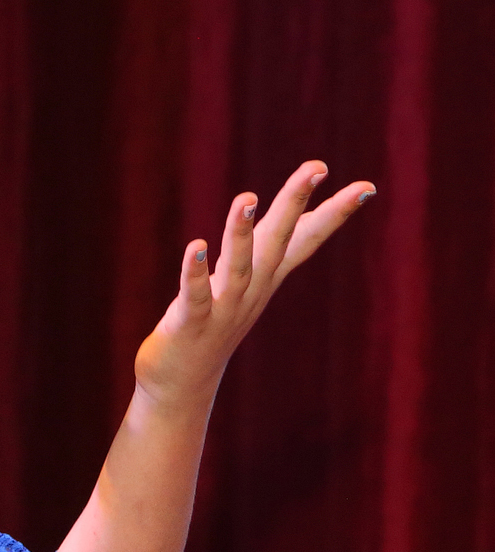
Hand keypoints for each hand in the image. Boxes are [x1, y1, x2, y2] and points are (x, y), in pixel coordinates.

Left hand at [134, 160, 373, 408]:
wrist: (183, 383)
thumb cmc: (212, 323)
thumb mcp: (247, 283)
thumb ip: (270, 249)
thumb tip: (298, 213)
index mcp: (265, 277)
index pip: (306, 240)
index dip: (335, 214)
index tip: (368, 186)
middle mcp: (252, 291)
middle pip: (279, 241)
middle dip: (296, 203)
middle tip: (316, 167)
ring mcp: (225, 308)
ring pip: (239, 266)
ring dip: (242, 232)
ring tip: (245, 197)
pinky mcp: (192, 324)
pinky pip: (196, 295)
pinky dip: (196, 272)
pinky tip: (194, 246)